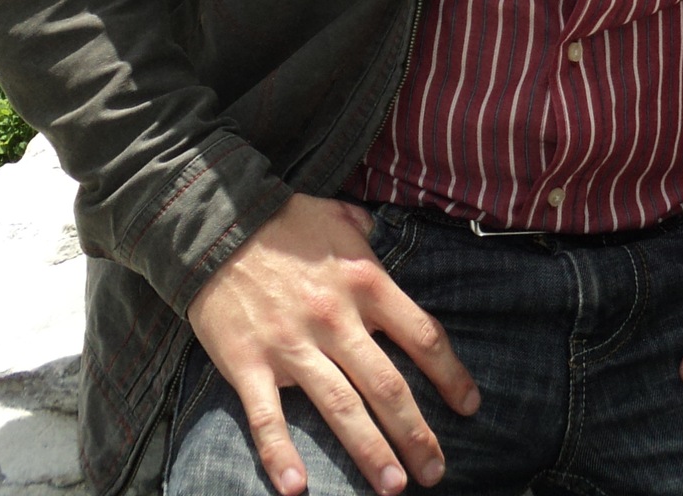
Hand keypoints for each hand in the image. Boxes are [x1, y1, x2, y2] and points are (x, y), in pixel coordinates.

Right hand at [187, 194, 479, 495]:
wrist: (214, 226)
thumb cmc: (282, 221)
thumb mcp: (336, 214)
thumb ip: (365, 231)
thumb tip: (378, 235)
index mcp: (364, 282)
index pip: (421, 335)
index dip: (450, 374)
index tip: (468, 406)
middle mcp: (336, 318)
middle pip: (387, 385)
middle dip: (416, 433)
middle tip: (435, 471)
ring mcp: (292, 344)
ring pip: (341, 408)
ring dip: (370, 452)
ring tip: (395, 486)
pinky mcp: (250, 364)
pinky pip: (268, 418)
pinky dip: (281, 455)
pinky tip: (298, 488)